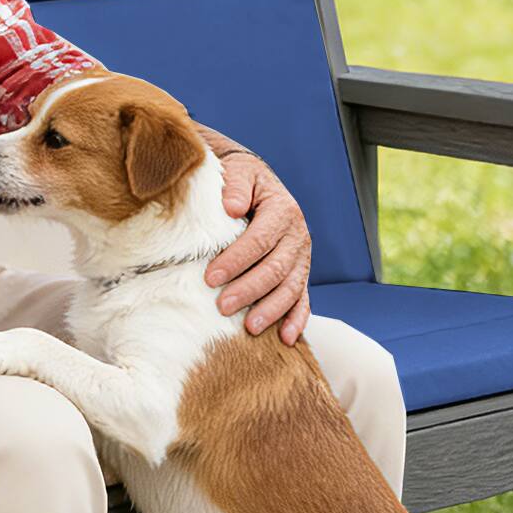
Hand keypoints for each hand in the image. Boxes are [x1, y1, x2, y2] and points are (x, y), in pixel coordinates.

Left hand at [205, 154, 310, 342]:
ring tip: (249, 328)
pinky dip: (297, 320)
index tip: (210, 278)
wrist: (257, 183)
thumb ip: (235, 186)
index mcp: (282, 210)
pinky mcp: (299, 272)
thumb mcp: (239, 173)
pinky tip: (287, 339)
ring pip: (290, 287)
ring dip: (271, 310)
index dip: (236, 260)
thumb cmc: (241, 181)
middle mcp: (297, 235)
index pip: (259, 240)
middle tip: (222, 307)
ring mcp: (301, 257)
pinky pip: (302, 298)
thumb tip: (230, 207)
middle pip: (275, 268)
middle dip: (249, 290)